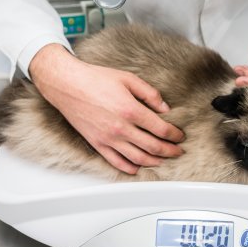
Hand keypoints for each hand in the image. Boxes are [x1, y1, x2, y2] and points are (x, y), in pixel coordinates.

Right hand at [29, 44, 183, 174]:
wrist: (67, 85)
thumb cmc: (95, 79)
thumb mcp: (128, 79)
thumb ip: (150, 94)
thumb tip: (165, 109)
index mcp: (131, 110)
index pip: (161, 129)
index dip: (174, 135)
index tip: (180, 136)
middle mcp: (121, 128)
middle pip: (153, 147)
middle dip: (169, 151)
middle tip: (178, 151)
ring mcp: (108, 139)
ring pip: (137, 158)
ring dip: (154, 162)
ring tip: (163, 160)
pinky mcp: (97, 144)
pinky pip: (116, 162)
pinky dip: (130, 168)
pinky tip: (138, 167)